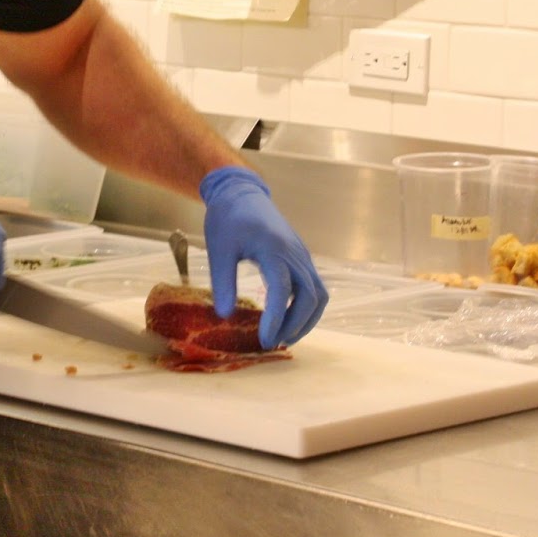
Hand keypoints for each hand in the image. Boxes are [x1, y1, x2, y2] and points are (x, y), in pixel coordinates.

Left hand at [200, 166, 327, 348]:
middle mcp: (295, 253)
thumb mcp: (218, 249)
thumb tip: (225, 316)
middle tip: (273, 343)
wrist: (241, 193)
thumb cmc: (228, 219)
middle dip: (295, 325)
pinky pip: (315, 288)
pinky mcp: (302, 258)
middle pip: (310, 297)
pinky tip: (288, 321)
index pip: (282, 290)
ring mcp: (302, 256)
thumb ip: (222, 282)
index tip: (264, 340)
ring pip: (319, 295)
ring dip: (306, 320)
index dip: (276, 319)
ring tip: (284, 338)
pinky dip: (307, 309)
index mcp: (273, 249)